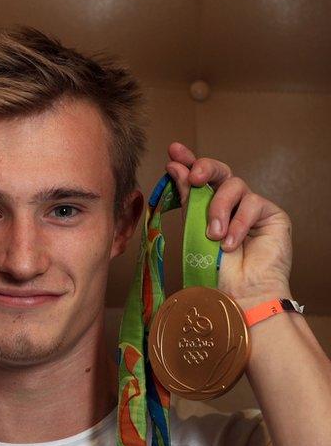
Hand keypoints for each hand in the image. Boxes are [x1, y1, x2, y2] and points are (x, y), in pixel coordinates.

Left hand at [165, 142, 292, 305]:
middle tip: (195, 178)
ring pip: (234, 185)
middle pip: (219, 171)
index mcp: (206, 207)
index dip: (187, 161)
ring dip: (218, 209)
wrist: (239, 294)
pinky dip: (238, 223)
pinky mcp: (271, 214)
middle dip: (205, 168)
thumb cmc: (214, 270)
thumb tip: (174, 167)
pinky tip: (231, 243)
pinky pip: (252, 203)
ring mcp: (250, 207)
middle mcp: (229, 204)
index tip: (173, 151)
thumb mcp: (193, 229)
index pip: (198, 178)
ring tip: (212, 235)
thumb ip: (188, 199)